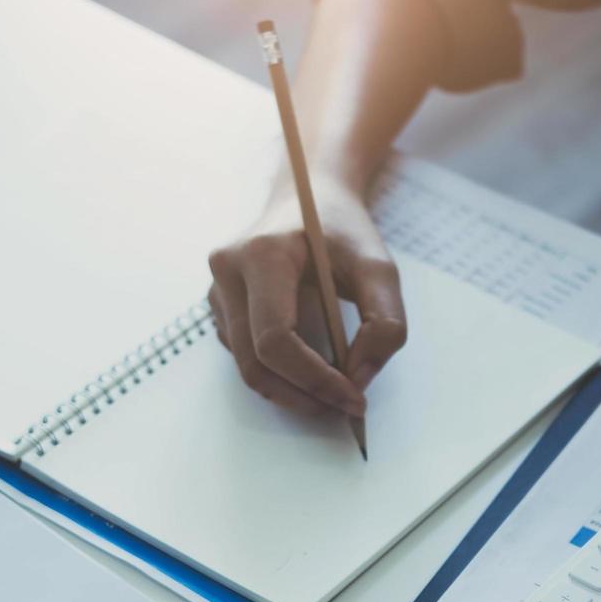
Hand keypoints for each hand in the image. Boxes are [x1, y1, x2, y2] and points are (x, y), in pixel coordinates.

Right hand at [207, 173, 406, 414]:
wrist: (307, 195)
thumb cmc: (341, 229)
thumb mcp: (379, 266)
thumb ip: (384, 322)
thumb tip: (360, 377)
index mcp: (261, 254)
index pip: (276, 339)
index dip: (314, 379)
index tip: (353, 397)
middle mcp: (228, 271)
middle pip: (255, 362)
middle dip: (302, 395)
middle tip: (343, 407)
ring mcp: (216, 289)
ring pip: (246, 365)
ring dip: (291, 390)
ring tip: (333, 391)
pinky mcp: (219, 305)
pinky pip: (244, 355)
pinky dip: (278, 374)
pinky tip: (311, 368)